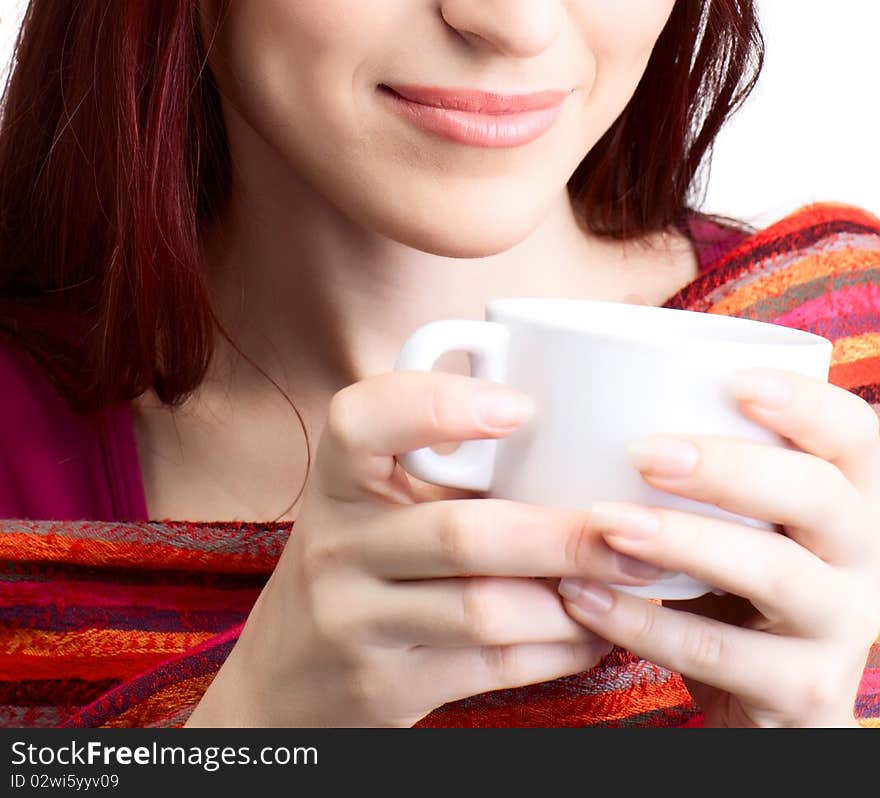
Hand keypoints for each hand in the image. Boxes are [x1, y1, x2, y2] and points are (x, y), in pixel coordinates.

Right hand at [191, 369, 672, 727]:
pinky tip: (599, 627)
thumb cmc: (358, 558)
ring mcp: (358, 622)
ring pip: (486, 610)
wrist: (283, 678)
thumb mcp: (370, 496)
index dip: (439, 405)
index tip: (521, 406)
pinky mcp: (387, 686)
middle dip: (562, 532)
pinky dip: (560, 647)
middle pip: (460, 532)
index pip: (361, 421)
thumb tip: (578, 416)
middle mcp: (338, 546)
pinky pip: (492, 666)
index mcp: (338, 477)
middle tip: (632, 524)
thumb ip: (440, 453)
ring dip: (574, 597)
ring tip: (635, 579)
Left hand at [556, 369, 879, 726]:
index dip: (807, 404)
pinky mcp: (803, 691)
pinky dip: (643, 623)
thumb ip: (712, 461)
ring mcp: (843, 628)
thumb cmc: (735, 580)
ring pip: (774, 574)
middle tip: (642, 452)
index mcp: (856, 498)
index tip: (735, 381)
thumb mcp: (746, 518)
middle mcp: (866, 557)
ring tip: (605, 520)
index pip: (856, 436)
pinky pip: (719, 653)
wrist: (761, 704)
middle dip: (728, 467)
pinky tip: (585, 595)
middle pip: (817, 496)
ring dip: (682, 541)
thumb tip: (603, 382)